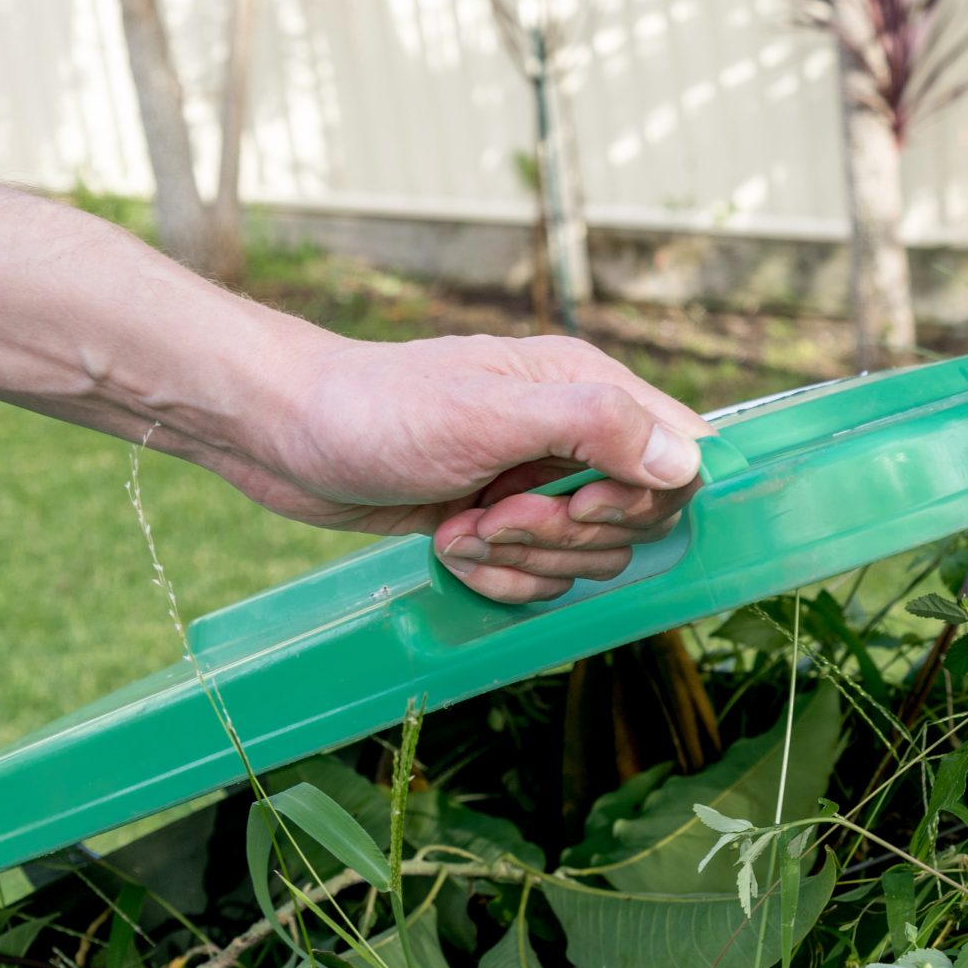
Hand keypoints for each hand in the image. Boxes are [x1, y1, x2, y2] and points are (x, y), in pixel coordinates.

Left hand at [235, 332, 708, 602]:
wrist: (282, 434)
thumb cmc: (378, 409)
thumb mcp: (489, 414)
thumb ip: (594, 427)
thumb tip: (686, 462)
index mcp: (588, 388)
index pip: (683, 455)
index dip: (647, 499)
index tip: (580, 501)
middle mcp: (575, 436)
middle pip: (638, 521)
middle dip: (565, 535)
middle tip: (496, 512)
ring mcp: (539, 484)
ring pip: (591, 560)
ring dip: (522, 558)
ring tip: (460, 525)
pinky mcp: (503, 525)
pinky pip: (542, 579)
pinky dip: (496, 577)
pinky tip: (448, 544)